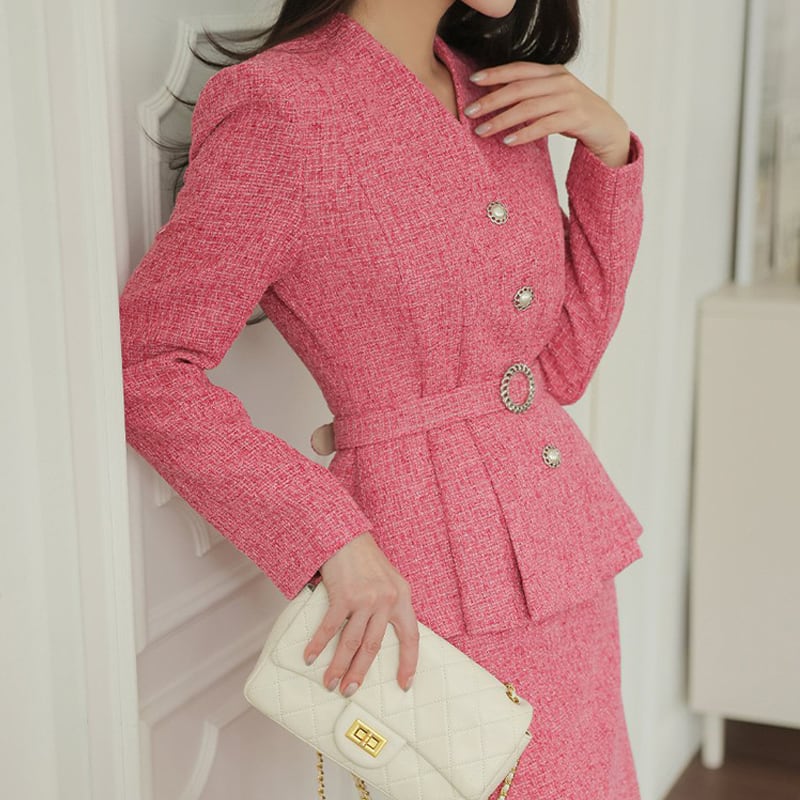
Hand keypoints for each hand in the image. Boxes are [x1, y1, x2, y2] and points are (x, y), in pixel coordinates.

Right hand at [303, 531, 419, 695]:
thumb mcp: (387, 579)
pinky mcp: (344, 595)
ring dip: (339, 665)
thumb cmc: (364, 558)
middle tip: (350, 690)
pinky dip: (319, 644)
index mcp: (402, 597)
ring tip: (330, 682)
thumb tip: (378, 636)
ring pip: (352, 642)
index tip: (405, 684)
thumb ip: (388, 604)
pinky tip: (310, 656)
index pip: (411, 637)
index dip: (409, 662)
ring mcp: (366, 598)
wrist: (345, 534)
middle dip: (360, 672)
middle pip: (374, 647)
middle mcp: (386, 600)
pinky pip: (331, 627)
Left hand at [465, 62, 631, 167]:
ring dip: (502, 120)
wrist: (609, 129)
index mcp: (553, 73)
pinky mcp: (577, 118)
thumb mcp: (551, 100)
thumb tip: (495, 97)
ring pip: (529, 107)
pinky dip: (524, 134)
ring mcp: (570, 98)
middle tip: (469, 112)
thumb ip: (530, 96)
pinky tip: (508, 142)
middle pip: (519, 88)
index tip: (472, 80)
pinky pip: (544, 125)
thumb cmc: (574, 116)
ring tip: (482, 131)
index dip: (495, 73)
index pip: (519, 69)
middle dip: (491, 100)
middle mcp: (561, 81)